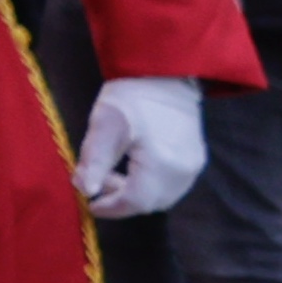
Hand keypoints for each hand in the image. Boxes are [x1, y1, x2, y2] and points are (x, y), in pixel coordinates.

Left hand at [75, 75, 208, 218]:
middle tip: (99, 185)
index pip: (135, 201)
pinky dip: (151, 187)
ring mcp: (194, 165)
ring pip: (163, 197)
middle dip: (122, 201)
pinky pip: (173, 186)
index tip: (89, 204)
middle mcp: (184, 171)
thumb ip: (94, 161)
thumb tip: (84, 190)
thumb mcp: (104, 126)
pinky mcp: (197, 159)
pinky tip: (133, 169)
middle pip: (151, 203)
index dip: (111, 207)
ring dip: (137, 195)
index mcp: (162, 164)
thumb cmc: (131, 96)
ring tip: (113, 175)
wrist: (164, 74)